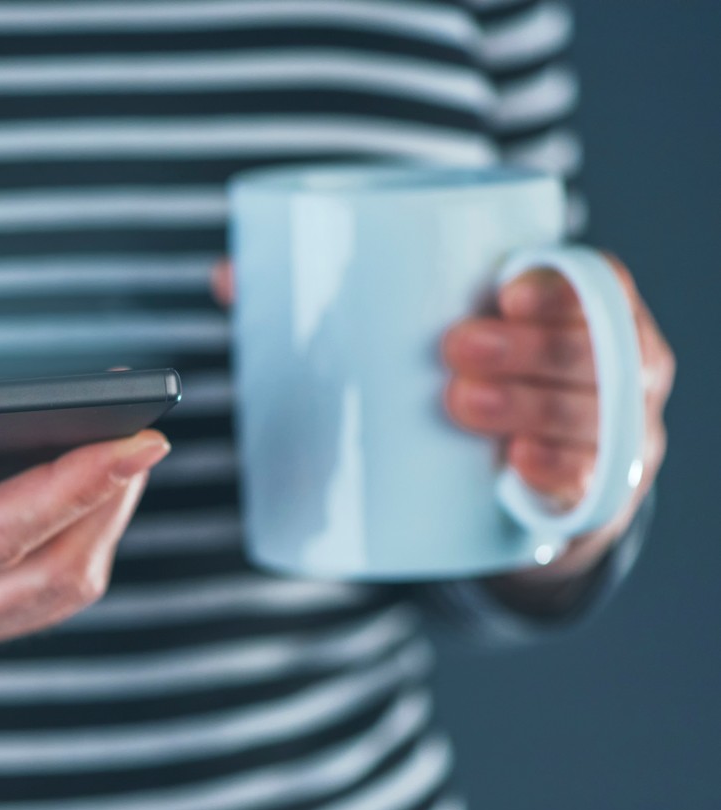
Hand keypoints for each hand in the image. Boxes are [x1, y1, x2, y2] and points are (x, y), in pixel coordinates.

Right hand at [0, 421, 169, 720]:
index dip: (67, 487)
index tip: (130, 442)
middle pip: (43, 576)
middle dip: (108, 507)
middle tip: (143, 435)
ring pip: (44, 597)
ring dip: (97, 532)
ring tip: (121, 461)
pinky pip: (21, 602)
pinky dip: (66, 551)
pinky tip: (71, 502)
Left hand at [210, 256, 673, 579]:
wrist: (512, 482)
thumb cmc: (461, 376)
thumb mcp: (424, 334)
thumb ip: (339, 299)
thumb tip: (230, 276)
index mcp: (581, 310)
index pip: (595, 280)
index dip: (558, 281)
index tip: (498, 291)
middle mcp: (616, 367)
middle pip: (595, 349)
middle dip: (530, 349)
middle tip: (454, 356)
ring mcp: (612, 434)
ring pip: (598, 417)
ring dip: (539, 411)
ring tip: (465, 408)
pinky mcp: (591, 494)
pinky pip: (593, 489)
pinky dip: (561, 479)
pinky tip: (522, 475)